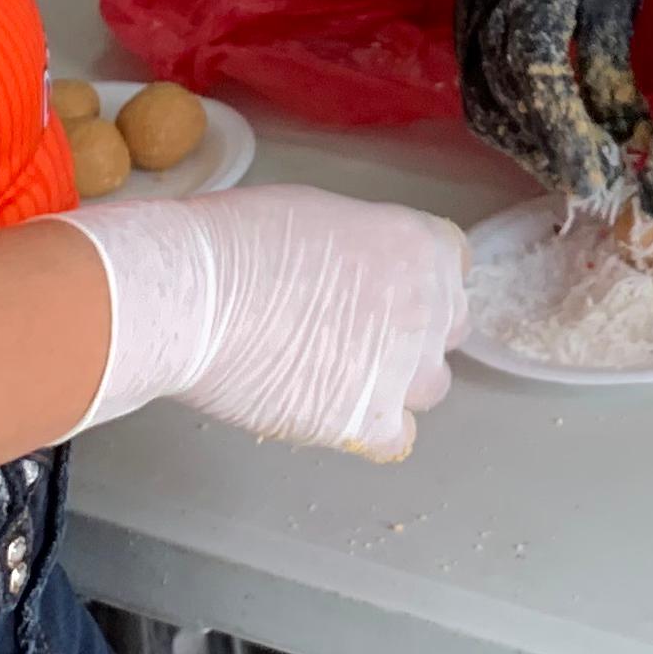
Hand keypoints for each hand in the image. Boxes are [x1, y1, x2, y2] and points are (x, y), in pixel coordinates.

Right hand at [58, 184, 467, 458]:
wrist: (198, 295)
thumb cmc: (241, 241)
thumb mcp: (324, 215)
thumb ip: (367, 249)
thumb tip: (362, 273)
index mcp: (420, 246)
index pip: (454, 267)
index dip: (420, 281)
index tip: (391, 289)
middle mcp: (427, 307)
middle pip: (447, 328)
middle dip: (413, 330)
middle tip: (358, 332)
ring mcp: (403, 369)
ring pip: (429, 386)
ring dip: (397, 382)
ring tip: (340, 375)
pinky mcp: (368, 421)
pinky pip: (399, 438)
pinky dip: (372, 430)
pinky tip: (335, 412)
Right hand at [454, 0, 652, 207]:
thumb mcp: (616, 7)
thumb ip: (612, 75)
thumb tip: (632, 145)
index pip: (537, 75)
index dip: (564, 131)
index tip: (595, 175)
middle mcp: (487, 8)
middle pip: (507, 98)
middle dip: (549, 150)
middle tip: (591, 184)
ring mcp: (468, 18)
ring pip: (485, 103)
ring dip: (525, 147)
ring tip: (569, 172)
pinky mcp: (464, 27)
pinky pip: (477, 91)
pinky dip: (509, 126)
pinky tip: (541, 145)